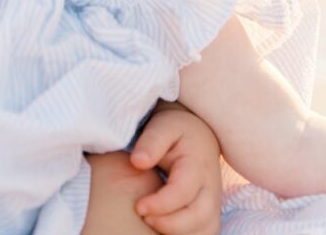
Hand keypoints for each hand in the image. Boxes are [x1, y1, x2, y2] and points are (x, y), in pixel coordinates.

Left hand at [130, 104, 221, 234]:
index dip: (160, 204)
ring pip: (206, 230)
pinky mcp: (212, 212)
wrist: (196, 134)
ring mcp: (215, 202)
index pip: (183, 192)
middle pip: (199, 217)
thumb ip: (151, 142)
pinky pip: (207, 233)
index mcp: (197, 164)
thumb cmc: (174, 130)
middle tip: (144, 216)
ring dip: (179, 233)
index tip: (139, 207)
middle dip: (170, 224)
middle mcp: (211, 187)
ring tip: (153, 223)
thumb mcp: (162, 127)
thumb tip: (137, 162)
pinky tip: (166, 229)